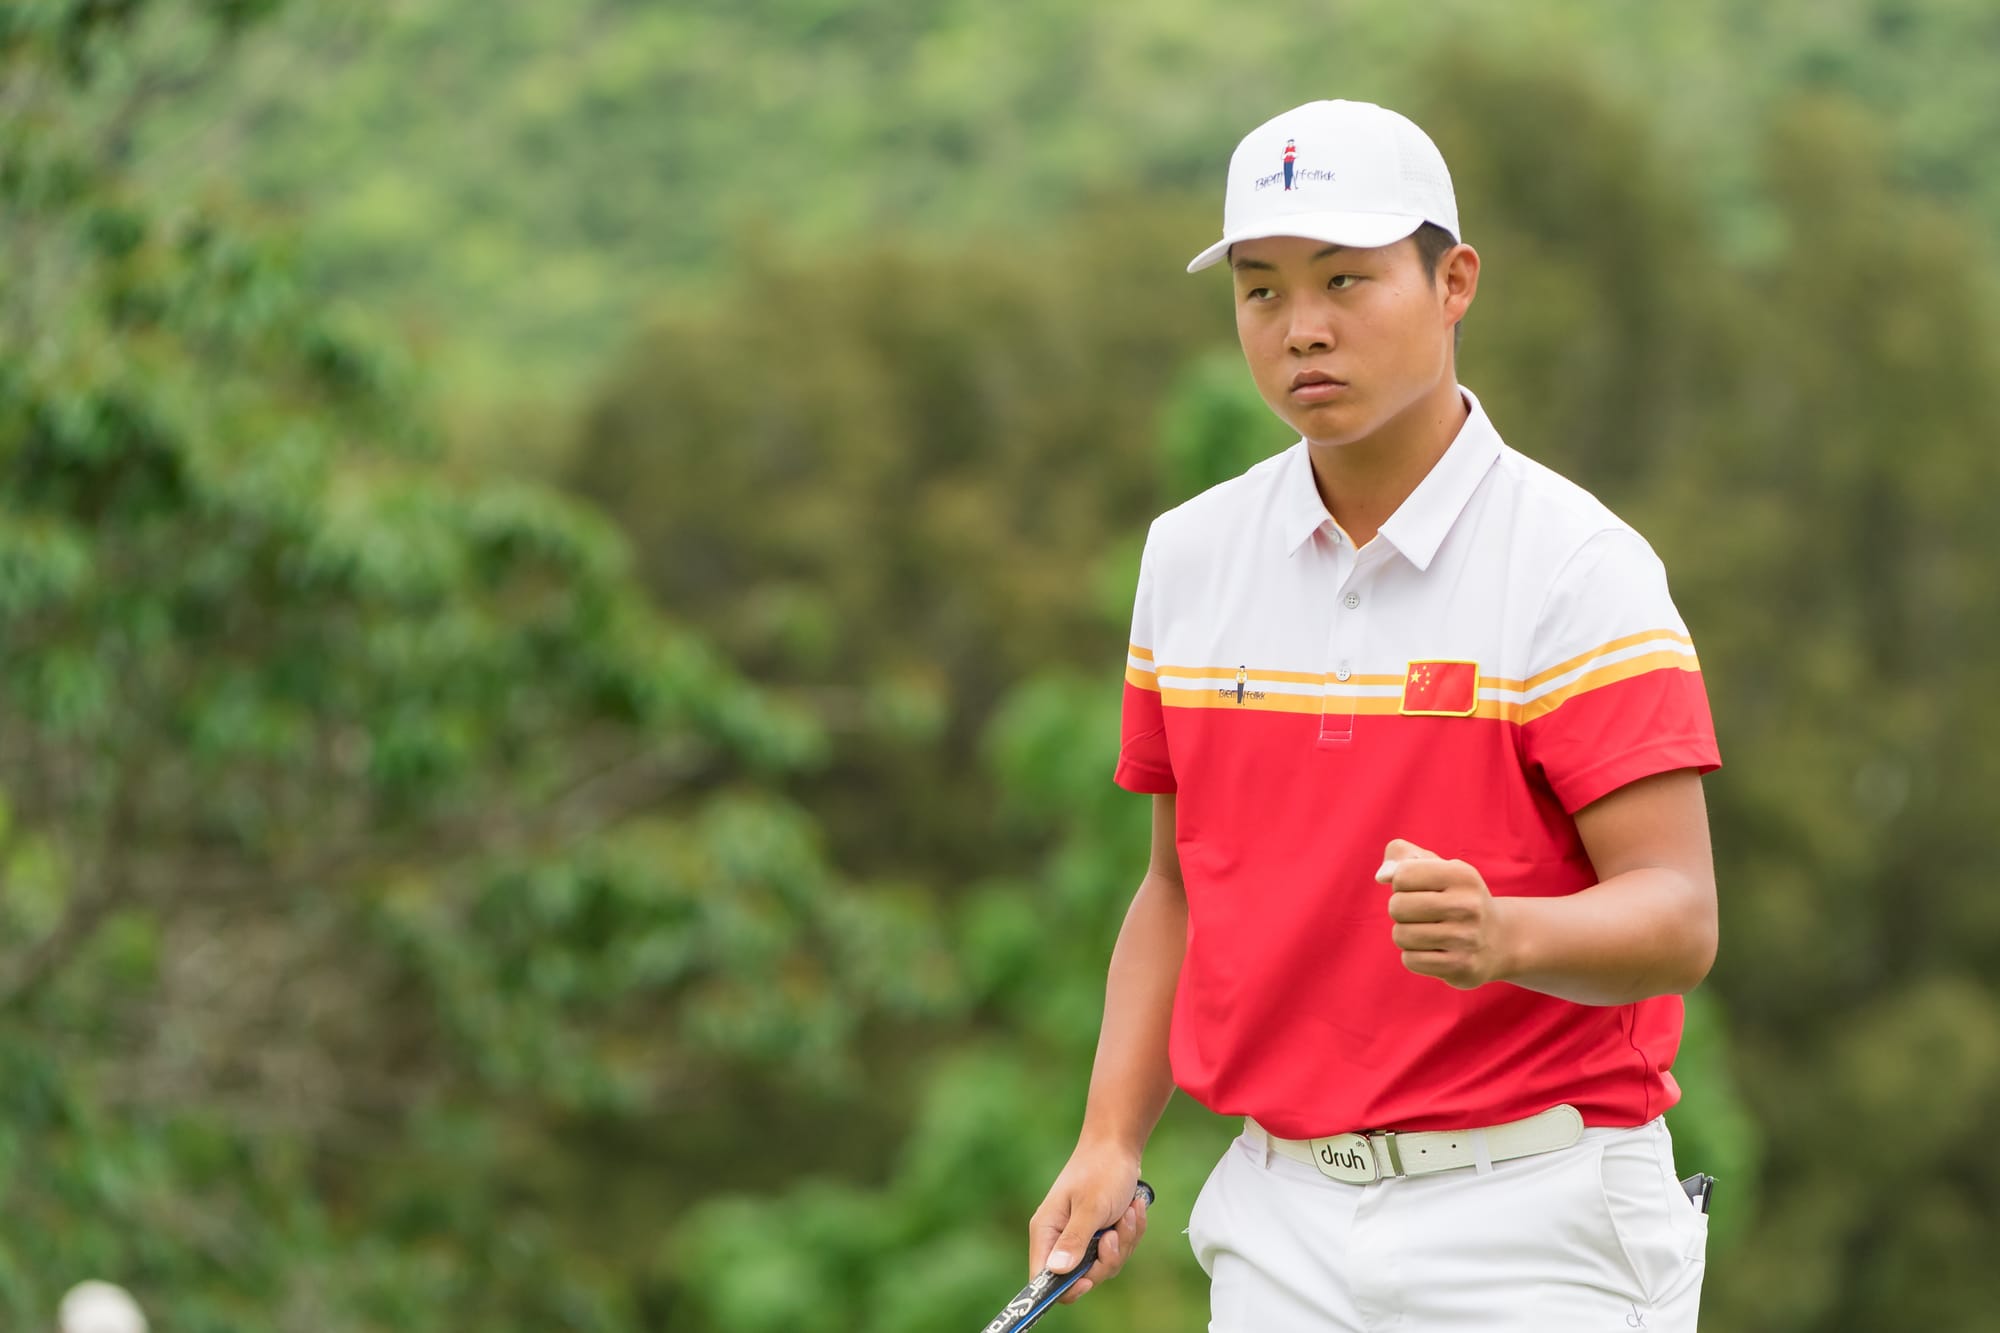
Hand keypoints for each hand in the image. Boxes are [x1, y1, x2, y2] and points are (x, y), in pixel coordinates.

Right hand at [1027, 1146, 1149, 1302]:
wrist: (1119, 1147)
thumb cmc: (1101, 1171)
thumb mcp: (1091, 1207)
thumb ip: (1075, 1240)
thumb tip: (1056, 1272)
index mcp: (1047, 1231)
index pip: (1043, 1278)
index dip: (1064, 1288)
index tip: (1088, 1280)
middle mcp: (1061, 1238)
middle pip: (1081, 1277)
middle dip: (1106, 1258)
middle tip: (1115, 1233)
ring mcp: (1082, 1237)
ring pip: (1105, 1265)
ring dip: (1124, 1241)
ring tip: (1128, 1212)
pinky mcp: (1101, 1234)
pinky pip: (1119, 1251)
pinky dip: (1131, 1232)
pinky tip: (1133, 1209)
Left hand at [1376, 838, 1515, 988]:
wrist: (1499, 940)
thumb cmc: (1454, 896)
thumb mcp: (1435, 867)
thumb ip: (1401, 857)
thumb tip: (1381, 876)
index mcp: (1462, 875)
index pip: (1402, 875)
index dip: (1401, 883)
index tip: (1421, 889)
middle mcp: (1468, 905)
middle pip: (1397, 906)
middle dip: (1400, 910)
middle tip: (1421, 914)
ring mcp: (1466, 938)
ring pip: (1401, 935)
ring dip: (1406, 935)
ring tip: (1427, 932)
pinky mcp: (1461, 967)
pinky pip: (1410, 960)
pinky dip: (1414, 956)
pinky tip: (1434, 951)